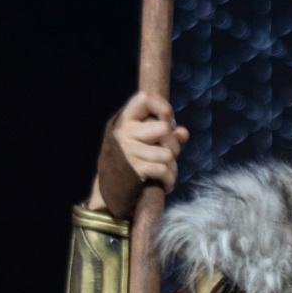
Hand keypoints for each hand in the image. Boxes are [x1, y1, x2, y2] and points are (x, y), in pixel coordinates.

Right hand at [93, 90, 187, 217]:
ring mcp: (128, 151)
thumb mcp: (144, 145)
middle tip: (167, 156)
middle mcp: (124, 133)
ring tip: (165, 174)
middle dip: (173, 145)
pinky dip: (169, 180)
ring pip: (168, 153)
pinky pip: (164, 170)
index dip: (163, 108)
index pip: (145, 98)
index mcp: (125, 121)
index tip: (168, 122)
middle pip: (164, 129)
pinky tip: (165, 185)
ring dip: (173, 168)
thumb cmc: (130, 165)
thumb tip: (183, 133)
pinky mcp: (133, 169)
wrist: (108, 194)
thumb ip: (165, 135)